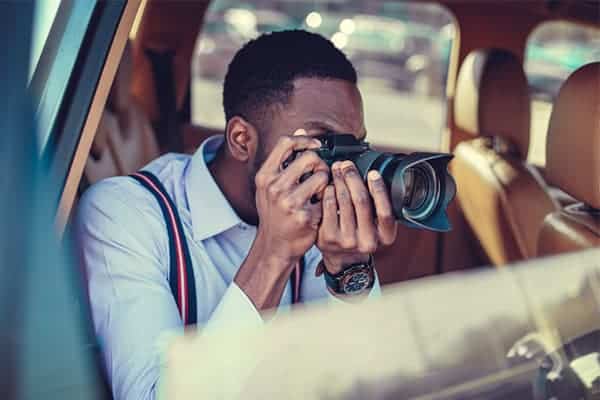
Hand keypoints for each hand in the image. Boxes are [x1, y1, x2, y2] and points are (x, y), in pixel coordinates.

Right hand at [236, 131, 329, 310]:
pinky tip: (319, 208)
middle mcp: (275, 187)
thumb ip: (284, 159)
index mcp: (265, 176)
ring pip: (322, 176)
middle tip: (319, 174)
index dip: (304, 140)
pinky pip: (327, 197)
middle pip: (309, 157)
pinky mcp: (306, 216)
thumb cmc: (274, 213)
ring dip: (326, 182)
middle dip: (320, 163)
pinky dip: (327, 200)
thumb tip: (301, 132)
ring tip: (320, 192)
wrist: (275, 246)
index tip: (315, 146)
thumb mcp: (270, 185)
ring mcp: (290, 202)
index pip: (286, 143)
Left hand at [316, 160, 396, 274]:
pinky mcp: (328, 238)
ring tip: (337, 170)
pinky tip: (329, 185)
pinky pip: (328, 206)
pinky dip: (329, 191)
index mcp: (385, 237)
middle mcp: (367, 241)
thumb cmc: (362, 234)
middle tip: (347, 165)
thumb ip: (379, 206)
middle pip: (361, 201)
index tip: (373, 172)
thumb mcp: (378, 225)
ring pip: (343, 201)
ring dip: (340, 180)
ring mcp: (346, 241)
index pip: (385, 212)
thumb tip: (372, 174)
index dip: (379, 190)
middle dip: (353, 178)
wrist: (343, 258)